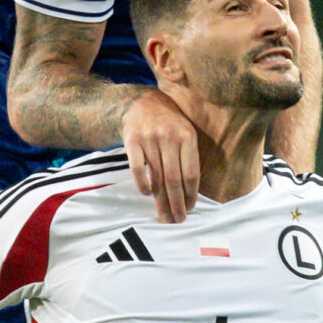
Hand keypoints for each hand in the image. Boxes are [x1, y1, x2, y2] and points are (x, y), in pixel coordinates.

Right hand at [122, 90, 201, 222]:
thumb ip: (188, 158)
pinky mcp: (132, 140)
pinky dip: (142, 184)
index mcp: (187, 137)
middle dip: (176, 204)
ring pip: (156, 177)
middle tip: (177, 220)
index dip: (191, 195)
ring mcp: (149, 138)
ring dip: (160, 201)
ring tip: (163, 216)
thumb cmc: (169, 123)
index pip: (191, 173)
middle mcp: (169, 137)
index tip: (190, 209)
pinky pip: (137, 168)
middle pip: (174, 179)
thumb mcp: (185, 133)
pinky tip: (147, 194)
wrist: (143, 102)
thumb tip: (189, 194)